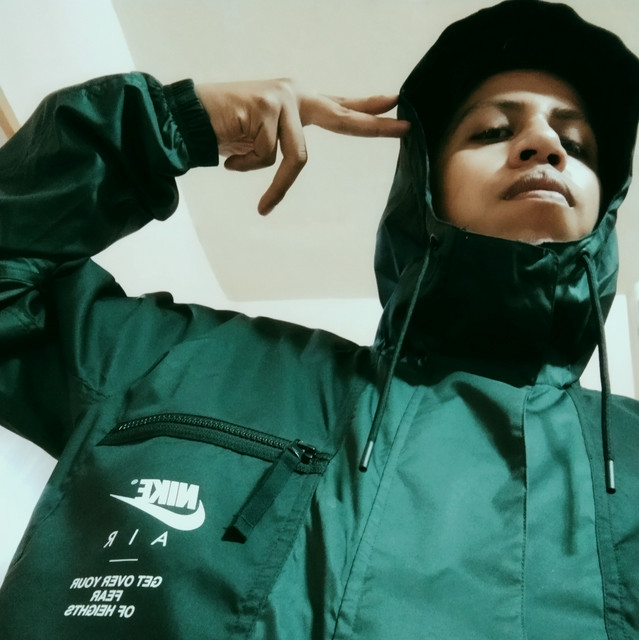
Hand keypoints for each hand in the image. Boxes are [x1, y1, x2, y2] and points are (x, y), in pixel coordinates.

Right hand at [195, 79, 409, 214]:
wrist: (187, 117)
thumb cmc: (224, 130)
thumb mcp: (261, 140)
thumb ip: (285, 144)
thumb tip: (295, 159)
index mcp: (297, 103)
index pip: (339, 105)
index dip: (367, 106)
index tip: (397, 103)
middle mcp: (295, 94)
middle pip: (343, 117)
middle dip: (374, 126)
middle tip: (406, 127)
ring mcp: (283, 97)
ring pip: (293, 157)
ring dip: (267, 177)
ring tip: (236, 161)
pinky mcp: (267, 105)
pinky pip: (268, 157)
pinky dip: (246, 166)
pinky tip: (230, 154)